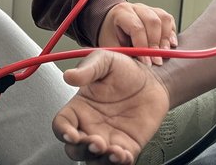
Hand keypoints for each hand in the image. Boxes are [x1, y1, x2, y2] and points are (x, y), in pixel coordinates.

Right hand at [53, 50, 169, 164]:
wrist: (154, 79)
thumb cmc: (125, 69)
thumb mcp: (105, 61)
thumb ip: (87, 69)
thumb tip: (68, 76)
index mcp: (79, 107)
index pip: (62, 124)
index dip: (63, 131)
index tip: (72, 133)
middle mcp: (90, 126)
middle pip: (75, 149)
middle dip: (82, 150)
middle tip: (97, 142)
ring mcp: (108, 139)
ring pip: (95, 160)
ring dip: (101, 160)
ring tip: (114, 151)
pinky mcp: (127, 146)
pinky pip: (119, 162)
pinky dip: (120, 163)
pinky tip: (124, 154)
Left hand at [98, 2, 177, 65]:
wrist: (112, 24)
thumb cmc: (111, 36)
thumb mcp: (111, 45)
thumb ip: (122, 53)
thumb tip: (135, 67)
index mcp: (121, 13)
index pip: (136, 27)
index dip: (143, 46)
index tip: (147, 63)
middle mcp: (136, 8)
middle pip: (152, 22)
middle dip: (156, 44)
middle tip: (157, 62)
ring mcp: (148, 9)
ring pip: (163, 19)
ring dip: (165, 39)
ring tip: (164, 55)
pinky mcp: (157, 13)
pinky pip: (169, 20)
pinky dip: (171, 33)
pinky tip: (171, 45)